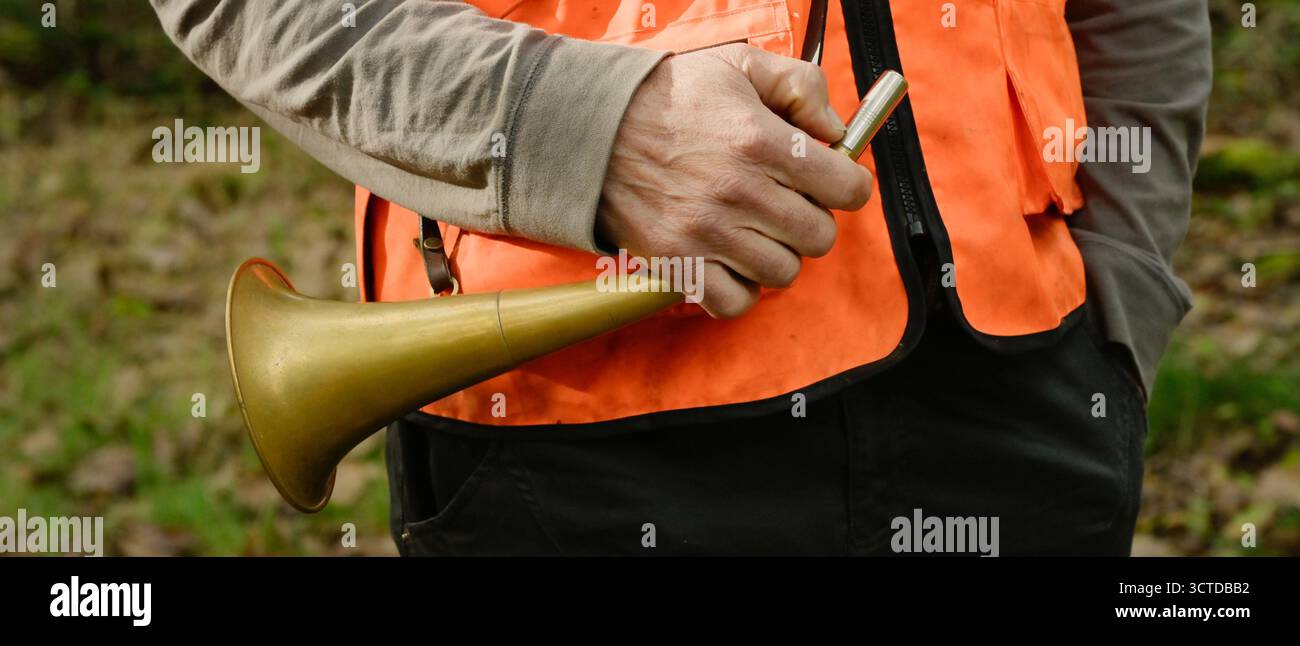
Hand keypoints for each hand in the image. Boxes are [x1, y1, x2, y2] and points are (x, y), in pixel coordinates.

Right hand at [597, 43, 872, 317]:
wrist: (590, 127)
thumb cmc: (669, 96)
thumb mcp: (739, 65)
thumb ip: (801, 86)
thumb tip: (836, 132)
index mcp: (761, 141)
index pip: (847, 189)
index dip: (846, 185)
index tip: (828, 181)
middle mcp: (739, 192)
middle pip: (819, 236)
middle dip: (810, 219)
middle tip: (784, 202)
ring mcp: (708, 233)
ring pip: (783, 272)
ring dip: (775, 253)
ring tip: (753, 229)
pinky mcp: (678, 263)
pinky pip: (735, 302)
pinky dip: (741, 289)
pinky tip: (732, 261)